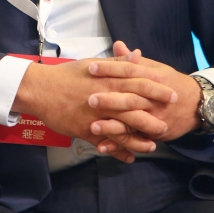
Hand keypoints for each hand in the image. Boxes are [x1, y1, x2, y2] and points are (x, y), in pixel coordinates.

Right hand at [12, 55, 174, 162]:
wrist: (41, 89)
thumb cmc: (67, 74)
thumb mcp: (93, 64)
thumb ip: (117, 62)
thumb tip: (136, 55)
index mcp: (109, 79)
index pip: (139, 83)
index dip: (157, 89)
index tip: (172, 94)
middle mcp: (106, 98)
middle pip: (136, 108)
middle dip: (154, 117)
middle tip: (169, 123)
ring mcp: (97, 115)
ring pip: (124, 129)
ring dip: (140, 138)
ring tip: (154, 145)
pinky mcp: (87, 130)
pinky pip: (107, 143)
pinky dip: (120, 151)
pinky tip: (130, 157)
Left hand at [86, 42, 202, 155]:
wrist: (197, 105)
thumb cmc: (170, 83)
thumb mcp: (155, 68)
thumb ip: (133, 61)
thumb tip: (117, 44)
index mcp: (153, 77)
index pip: (129, 71)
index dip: (110, 69)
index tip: (91, 67)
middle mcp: (153, 99)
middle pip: (131, 98)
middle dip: (110, 100)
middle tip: (89, 99)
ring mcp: (154, 118)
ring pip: (132, 123)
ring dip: (112, 127)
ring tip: (92, 127)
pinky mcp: (153, 134)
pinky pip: (134, 141)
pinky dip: (119, 145)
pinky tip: (102, 146)